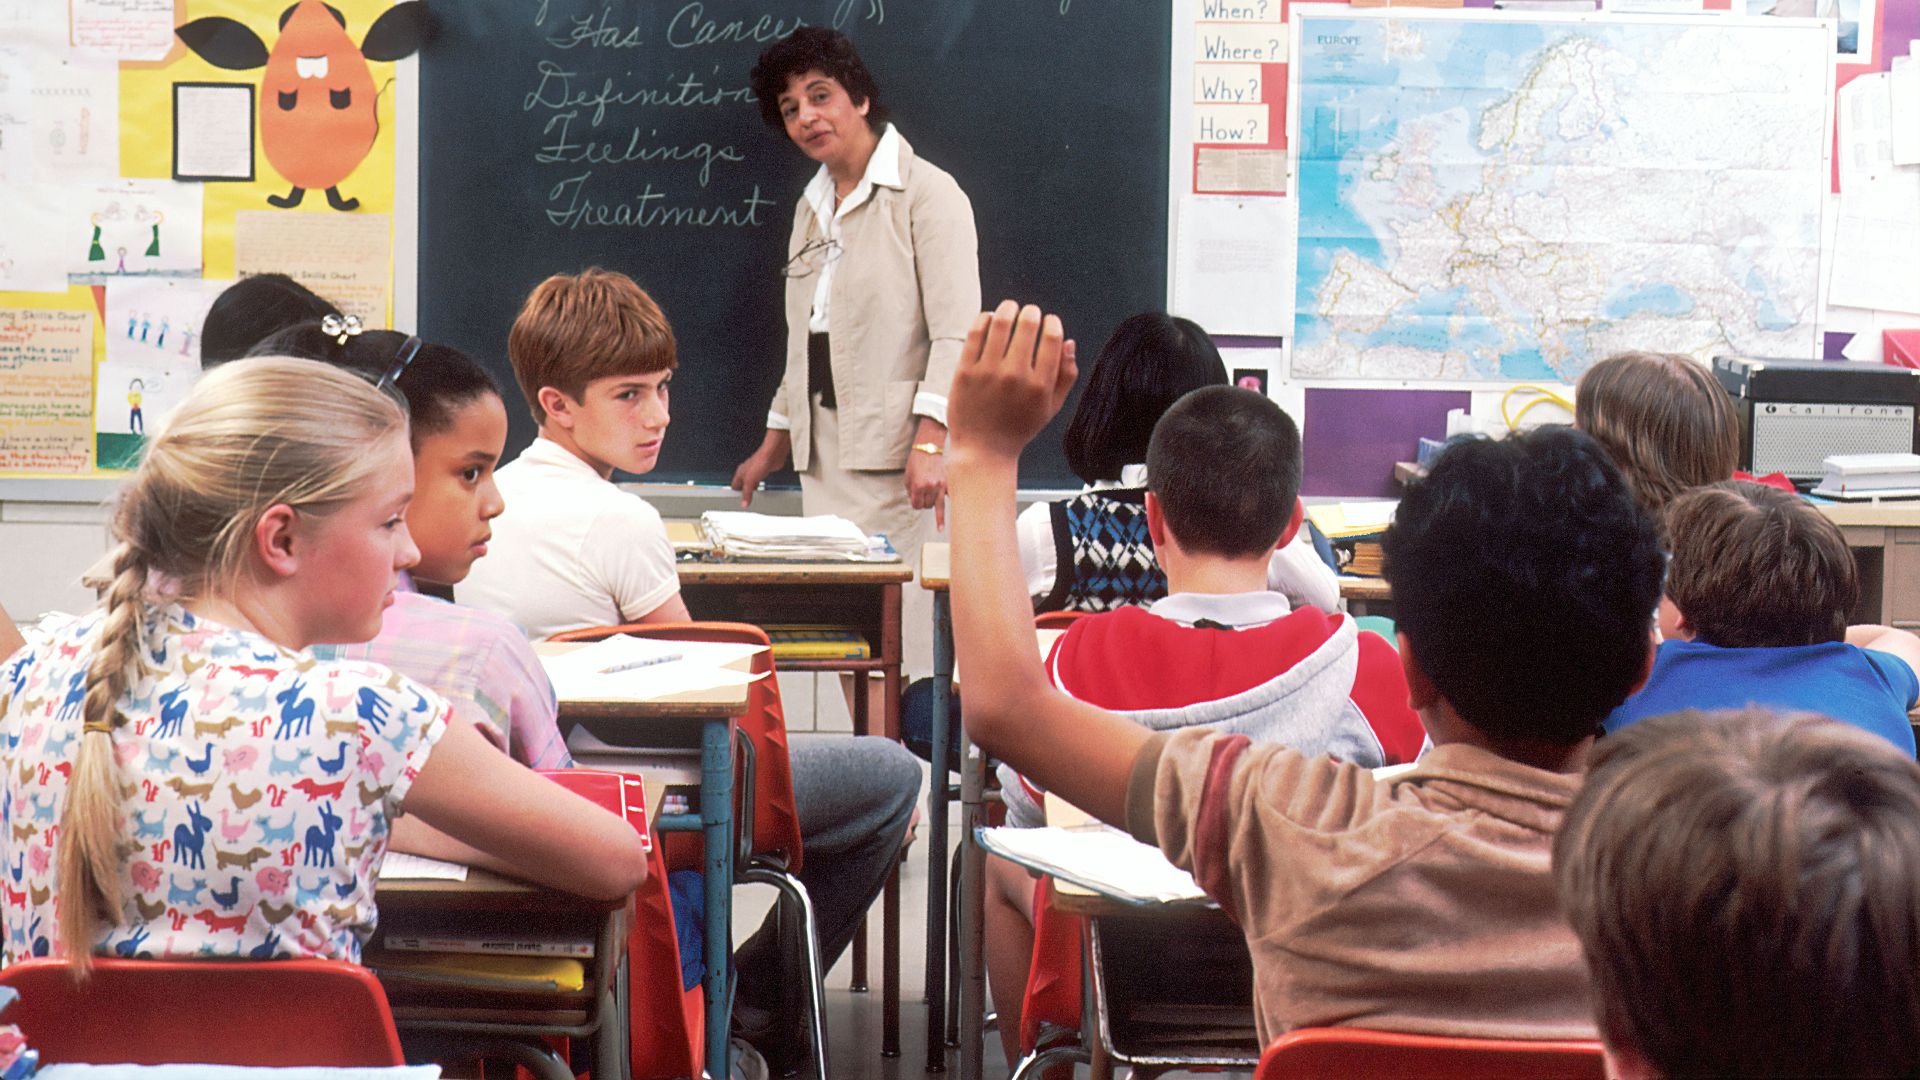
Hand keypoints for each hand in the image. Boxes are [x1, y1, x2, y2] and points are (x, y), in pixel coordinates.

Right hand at [731, 430, 791, 507]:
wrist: (773, 454)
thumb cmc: (760, 461)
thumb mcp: (750, 481)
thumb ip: (747, 493)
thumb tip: (744, 503)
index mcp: (740, 472)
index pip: (734, 486)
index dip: (735, 494)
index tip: (737, 502)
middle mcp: (746, 471)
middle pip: (743, 485)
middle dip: (745, 493)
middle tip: (747, 501)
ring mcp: (755, 471)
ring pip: (752, 484)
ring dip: (753, 490)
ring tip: (755, 498)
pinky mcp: (764, 471)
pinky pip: (761, 481)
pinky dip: (761, 487)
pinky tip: (763, 490)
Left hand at [906, 448, 947, 527]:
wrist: (929, 448)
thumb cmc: (916, 461)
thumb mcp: (907, 476)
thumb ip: (910, 490)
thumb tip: (914, 500)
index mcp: (918, 486)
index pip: (916, 505)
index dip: (915, 505)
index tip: (916, 504)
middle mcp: (930, 487)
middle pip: (926, 506)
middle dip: (924, 504)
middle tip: (924, 499)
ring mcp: (940, 486)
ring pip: (938, 506)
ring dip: (934, 508)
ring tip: (940, 527)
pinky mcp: (948, 483)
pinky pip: (949, 498)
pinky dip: (950, 504)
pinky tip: (955, 515)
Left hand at [948, 301, 1076, 462]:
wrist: (983, 450)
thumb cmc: (1019, 427)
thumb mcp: (1051, 407)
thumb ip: (1066, 375)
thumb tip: (1069, 341)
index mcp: (1040, 385)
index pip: (1052, 337)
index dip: (1052, 322)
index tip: (1049, 321)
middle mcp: (1015, 376)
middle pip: (1028, 324)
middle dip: (1032, 312)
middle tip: (1030, 313)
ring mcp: (988, 373)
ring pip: (1000, 322)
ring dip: (1008, 308)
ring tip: (1010, 308)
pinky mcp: (965, 371)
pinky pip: (976, 333)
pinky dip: (984, 318)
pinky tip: (990, 319)